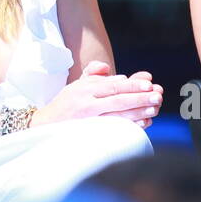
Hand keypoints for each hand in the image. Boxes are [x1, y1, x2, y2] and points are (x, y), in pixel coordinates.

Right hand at [35, 59, 161, 127]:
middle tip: (156, 96)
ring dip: (136, 113)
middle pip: (117, 99)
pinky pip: (111, 130)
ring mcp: (87, 120)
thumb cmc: (66, 104)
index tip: (149, 84)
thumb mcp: (76, 84)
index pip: (113, 85)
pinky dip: (127, 128)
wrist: (44, 125)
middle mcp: (87, 103)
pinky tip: (140, 125)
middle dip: (139, 97)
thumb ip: (93, 73)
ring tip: (153, 110)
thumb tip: (108, 68)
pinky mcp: (88, 133)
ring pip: (116, 116)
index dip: (131, 85)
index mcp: (86, 88)